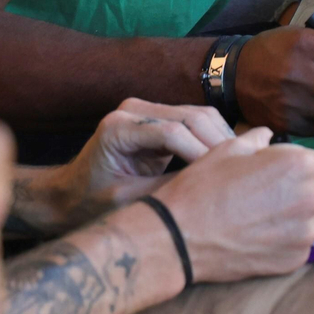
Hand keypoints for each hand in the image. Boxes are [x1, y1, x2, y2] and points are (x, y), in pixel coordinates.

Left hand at [20, 101, 237, 233]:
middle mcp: (132, 110)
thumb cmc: (90, 204)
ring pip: (201, 116)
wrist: (69, 195)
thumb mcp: (129, 202)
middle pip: (192, 117)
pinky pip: (198, 121)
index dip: (202, 155)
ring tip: (243, 166)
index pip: (172, 133)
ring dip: (224, 140)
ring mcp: (147, 109)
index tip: (224, 180)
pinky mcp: (160, 116)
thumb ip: (168, 188)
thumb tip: (214, 187)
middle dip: (220, 145)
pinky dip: (217, 139)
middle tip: (244, 172)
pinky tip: (233, 159)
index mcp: (118, 128)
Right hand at [151, 128, 313, 281]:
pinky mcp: (295, 258)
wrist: (179, 236)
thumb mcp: (227, 150)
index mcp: (298, 165)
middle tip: (281, 197)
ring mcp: (304, 231)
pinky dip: (295, 241)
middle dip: (309, 191)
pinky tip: (270, 237)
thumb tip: (268, 135)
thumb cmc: (202, 188)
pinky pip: (308, 245)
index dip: (303, 167)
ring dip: (311, 218)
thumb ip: (257, 140)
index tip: (285, 174)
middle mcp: (309, 197)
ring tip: (282, 218)